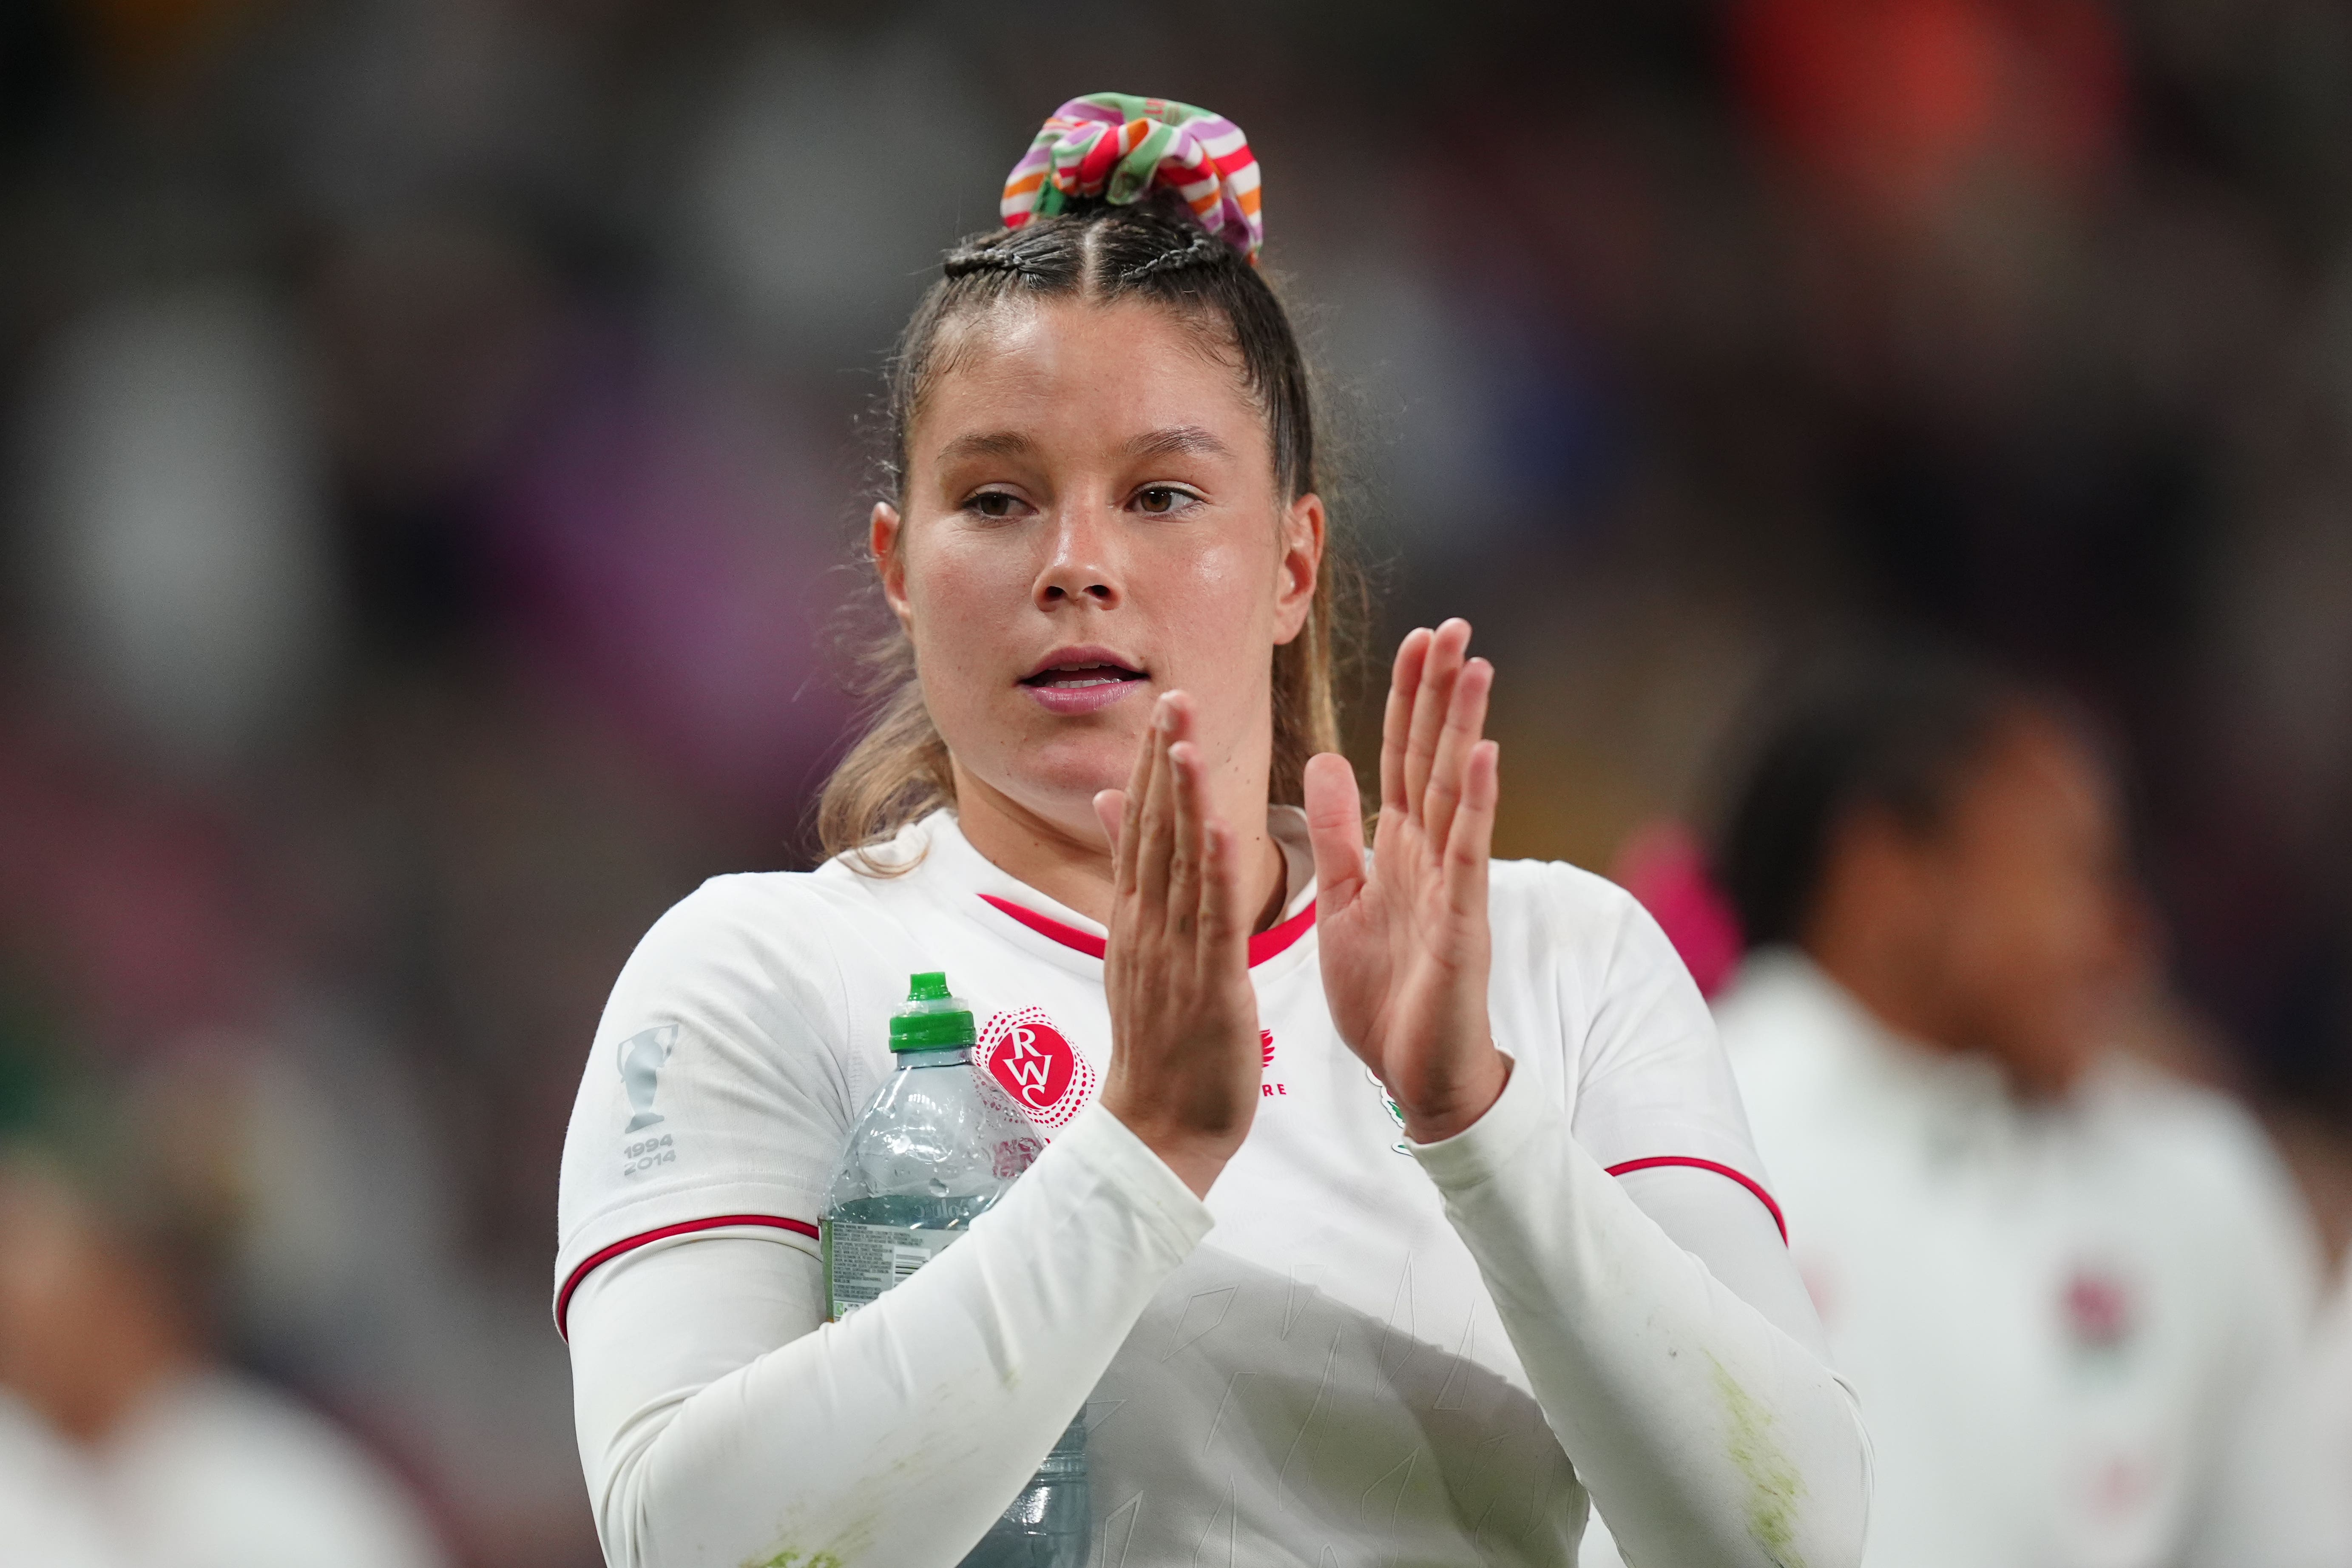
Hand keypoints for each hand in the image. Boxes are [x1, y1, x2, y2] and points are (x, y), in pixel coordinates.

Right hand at [1091, 693, 1264, 1196]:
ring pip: (1179, 865)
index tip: (1165, 708)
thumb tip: (1113, 807)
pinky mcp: (1210, 986)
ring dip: (1184, 800)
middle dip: (1164, 762)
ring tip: (1187, 739)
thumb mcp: (1137, 949)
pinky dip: (1217, 874)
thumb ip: (1130, 877)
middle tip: (1174, 695)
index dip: (1154, 765)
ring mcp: (1174, 955)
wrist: (1158, 1130)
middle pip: (1155, 831)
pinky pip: (1213, 922)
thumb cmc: (1162, 1045)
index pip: (1143, 827)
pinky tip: (1223, 829)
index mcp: (1138, 918)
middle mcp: (1149, 927)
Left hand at [1304, 620, 1506, 1144]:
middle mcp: (1431, 857)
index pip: (1398, 758)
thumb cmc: (1387, 995)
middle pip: (1432, 758)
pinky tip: (1482, 757)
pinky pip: (1467, 855)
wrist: (1416, 1076)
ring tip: (1476, 665)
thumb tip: (1325, 761)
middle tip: (1453, 624)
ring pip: (1456, 792)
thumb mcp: (1344, 900)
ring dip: (1465, 728)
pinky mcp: (1461, 924)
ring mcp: (1451, 887)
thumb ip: (1337, 833)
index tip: (1416, 638)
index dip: (1405, 699)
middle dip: (1441, 693)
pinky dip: (1474, 805)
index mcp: (1398, 850)